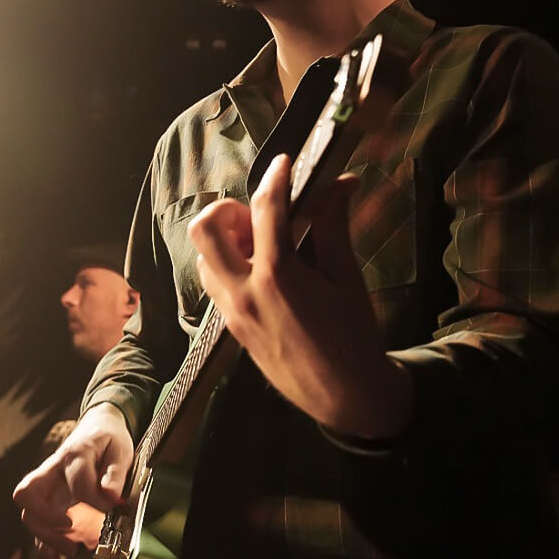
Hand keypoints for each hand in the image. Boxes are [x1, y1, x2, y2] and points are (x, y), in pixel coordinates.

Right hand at [13, 403, 132, 550]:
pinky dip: (43, 543)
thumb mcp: (120, 450)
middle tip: (71, 529)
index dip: (96, 498)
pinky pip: (38, 522)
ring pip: (29, 513)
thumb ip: (115, 473)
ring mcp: (48, 486)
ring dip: (45, 535)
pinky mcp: (50, 499)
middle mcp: (53, 470)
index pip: (77, 481)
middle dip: (46, 518)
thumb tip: (111, 496)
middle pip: (29, 494)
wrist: (97, 427)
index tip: (113, 506)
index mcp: (74, 455)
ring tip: (70, 549)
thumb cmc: (108, 439)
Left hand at [188, 154, 413, 440]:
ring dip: (226, 241)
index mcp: (278, 276)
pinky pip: (216, 284)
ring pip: (204, 258)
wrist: (343, 396)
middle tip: (261, 217)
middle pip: (205, 230)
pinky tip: (263, 272)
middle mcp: (244, 292)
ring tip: (264, 245)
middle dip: (227, 210)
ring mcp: (232, 312)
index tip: (285, 162)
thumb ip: (334, 228)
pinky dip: (229, 266)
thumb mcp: (347, 279)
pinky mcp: (231, 328)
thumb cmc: (354, 338)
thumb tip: (342, 183)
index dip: (276, 177)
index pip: (267, 209)